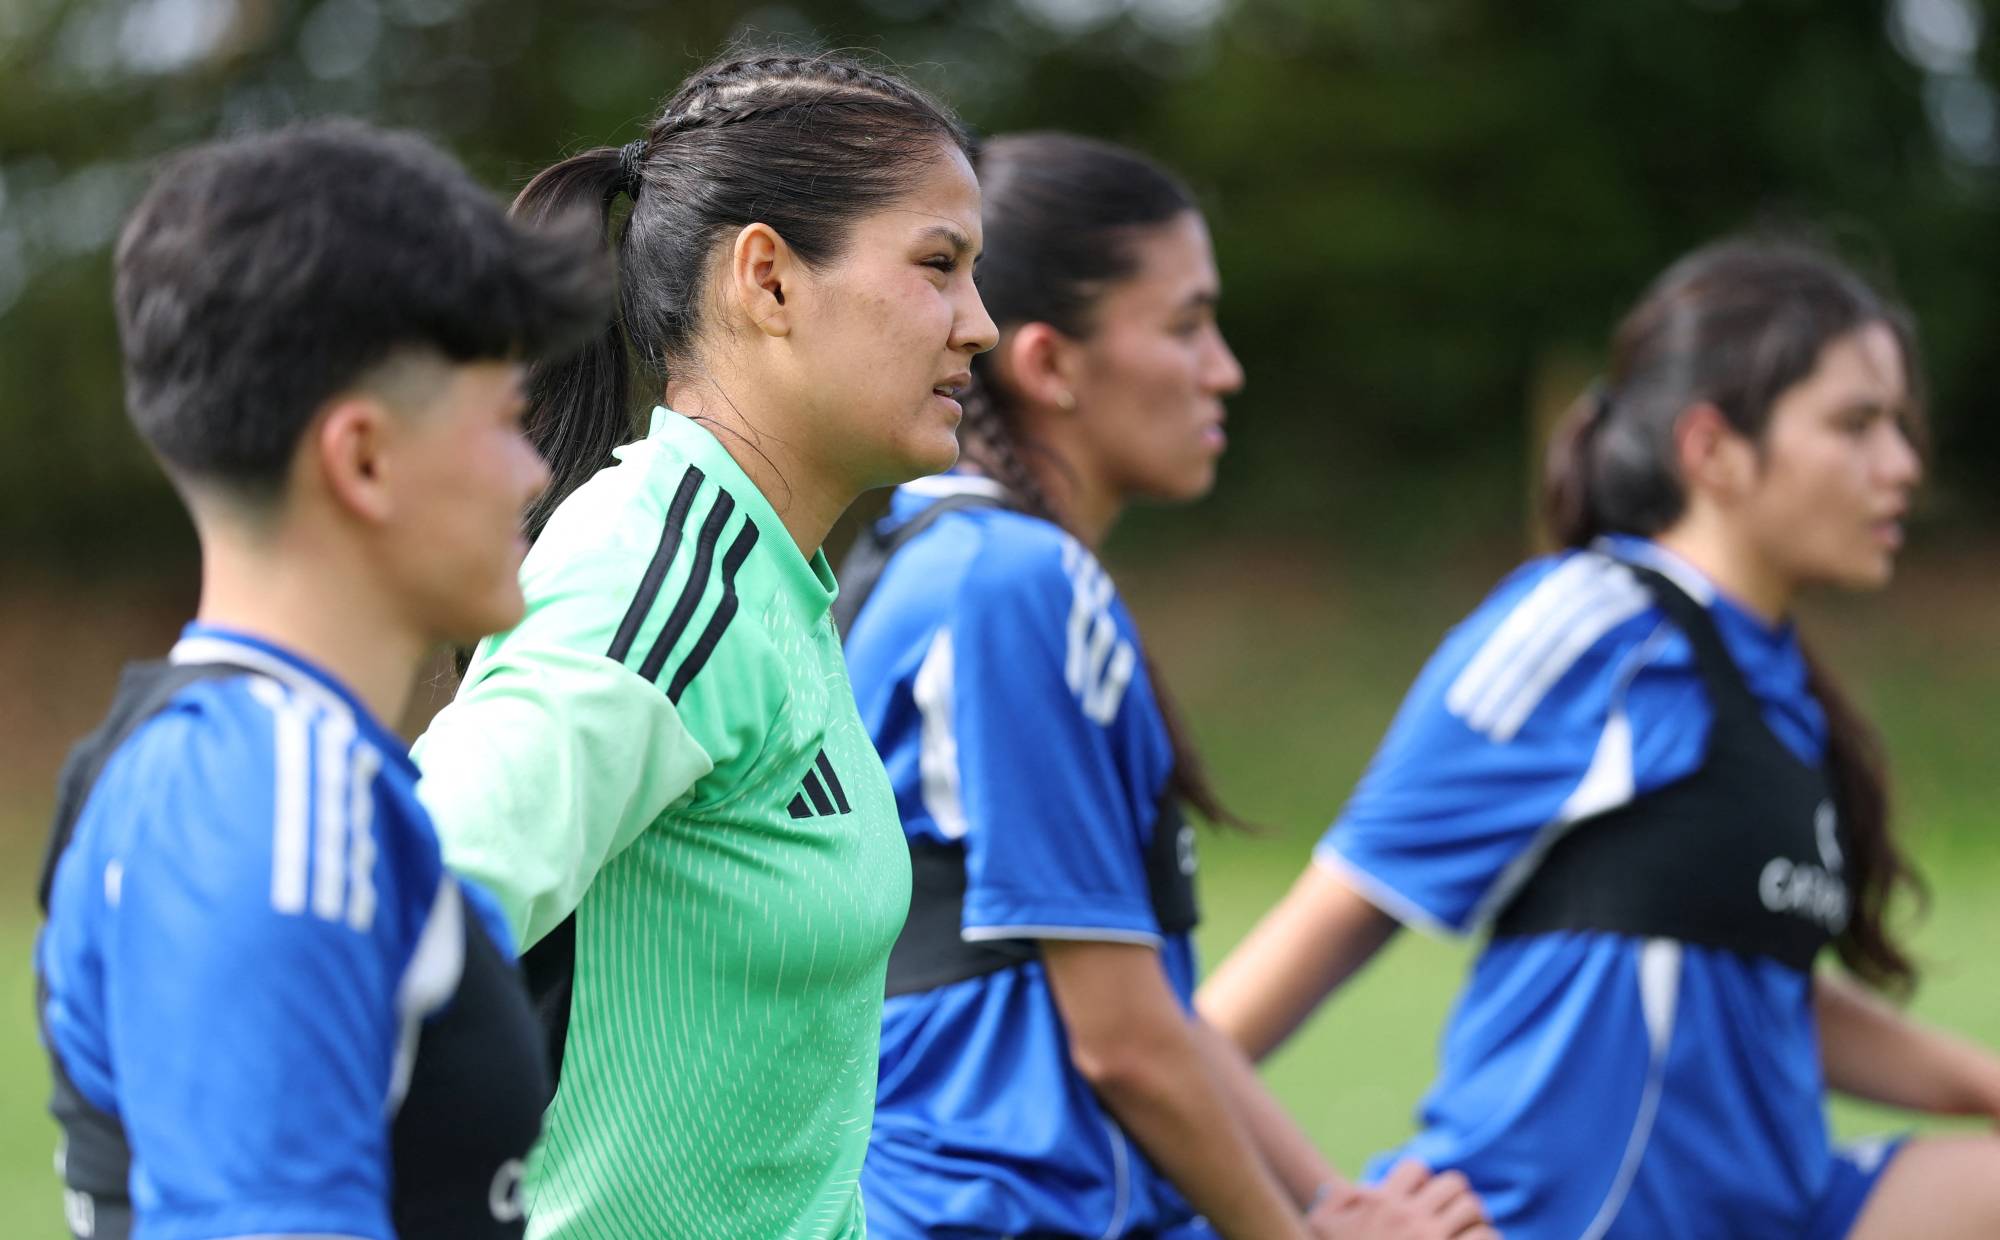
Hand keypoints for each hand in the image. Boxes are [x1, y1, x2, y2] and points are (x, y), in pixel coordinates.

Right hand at [1305, 1160, 1498, 1239]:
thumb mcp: (1322, 1225)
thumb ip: (1336, 1198)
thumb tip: (1362, 1187)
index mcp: (1382, 1202)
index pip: (1416, 1168)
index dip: (1420, 1180)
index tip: (1418, 1198)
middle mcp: (1410, 1216)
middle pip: (1453, 1183)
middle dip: (1453, 1197)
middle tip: (1449, 1214)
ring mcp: (1432, 1239)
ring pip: (1473, 1207)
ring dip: (1473, 1218)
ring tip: (1467, 1231)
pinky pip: (1485, 1237)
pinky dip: (1487, 1239)